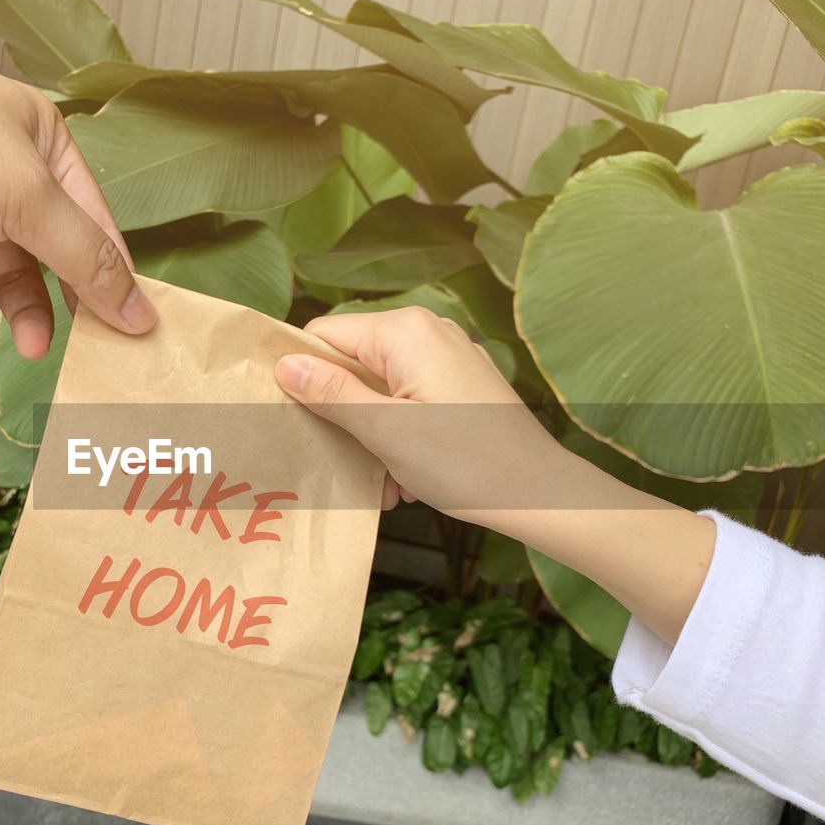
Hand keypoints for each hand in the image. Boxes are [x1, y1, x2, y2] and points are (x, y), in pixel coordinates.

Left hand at [0, 16, 153, 359]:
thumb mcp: (22, 194)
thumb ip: (83, 257)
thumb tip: (141, 311)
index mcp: (42, 144)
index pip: (95, 222)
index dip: (115, 279)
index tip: (136, 336)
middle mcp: (1, 170)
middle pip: (50, 250)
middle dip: (66, 301)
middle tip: (82, 355)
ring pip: (0, 269)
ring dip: (17, 310)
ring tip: (23, 348)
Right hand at [274, 308, 716, 644]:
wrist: (540, 494)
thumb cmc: (463, 462)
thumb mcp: (385, 430)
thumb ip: (332, 394)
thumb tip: (284, 364)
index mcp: (403, 331)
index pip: (325, 335)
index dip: (302, 374)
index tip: (295, 419)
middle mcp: (427, 331)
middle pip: (353, 363)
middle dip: (343, 415)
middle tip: (346, 462)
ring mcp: (448, 357)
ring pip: (380, 389)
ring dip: (370, 435)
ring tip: (383, 481)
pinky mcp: (461, 385)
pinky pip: (409, 400)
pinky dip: (398, 435)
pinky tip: (405, 478)